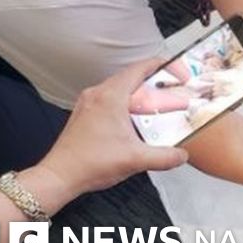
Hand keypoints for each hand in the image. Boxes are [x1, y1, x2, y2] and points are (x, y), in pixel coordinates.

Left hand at [37, 59, 189, 199]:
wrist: (59, 176)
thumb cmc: (90, 164)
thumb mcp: (136, 160)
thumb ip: (165, 157)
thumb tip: (183, 155)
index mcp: (111, 96)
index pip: (141, 67)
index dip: (164, 66)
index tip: (179, 73)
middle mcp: (98, 93)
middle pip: (132, 76)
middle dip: (155, 82)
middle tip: (172, 91)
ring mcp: (88, 102)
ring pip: (120, 87)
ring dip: (140, 93)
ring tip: (157, 106)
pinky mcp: (84, 113)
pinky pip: (110, 98)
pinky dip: (126, 103)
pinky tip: (135, 120)